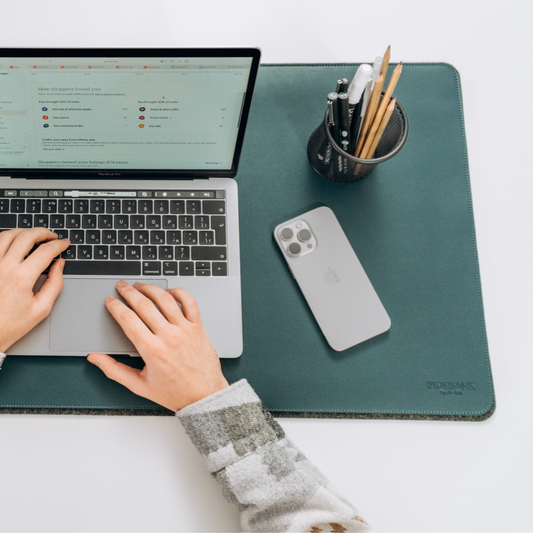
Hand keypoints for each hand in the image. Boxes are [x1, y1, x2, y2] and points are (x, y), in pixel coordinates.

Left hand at [0, 228, 69, 351]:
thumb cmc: (10, 325)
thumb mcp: (41, 308)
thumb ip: (55, 284)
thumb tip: (59, 265)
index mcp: (21, 278)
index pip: (45, 251)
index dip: (59, 244)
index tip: (64, 244)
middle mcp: (4, 267)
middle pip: (26, 236)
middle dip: (43, 232)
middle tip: (51, 236)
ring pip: (7, 235)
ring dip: (23, 232)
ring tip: (33, 236)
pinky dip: (5, 239)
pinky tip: (14, 244)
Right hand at [87, 281, 228, 411]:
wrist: (204, 395)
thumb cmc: (175, 392)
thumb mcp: (140, 385)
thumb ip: (115, 370)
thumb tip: (96, 358)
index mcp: (152, 350)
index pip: (128, 319)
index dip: (115, 306)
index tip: (110, 301)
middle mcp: (169, 336)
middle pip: (144, 305)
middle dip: (129, 292)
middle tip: (122, 286)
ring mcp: (185, 330)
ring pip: (165, 299)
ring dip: (150, 289)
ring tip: (141, 286)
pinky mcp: (198, 327)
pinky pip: (190, 303)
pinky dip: (179, 293)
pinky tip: (169, 292)